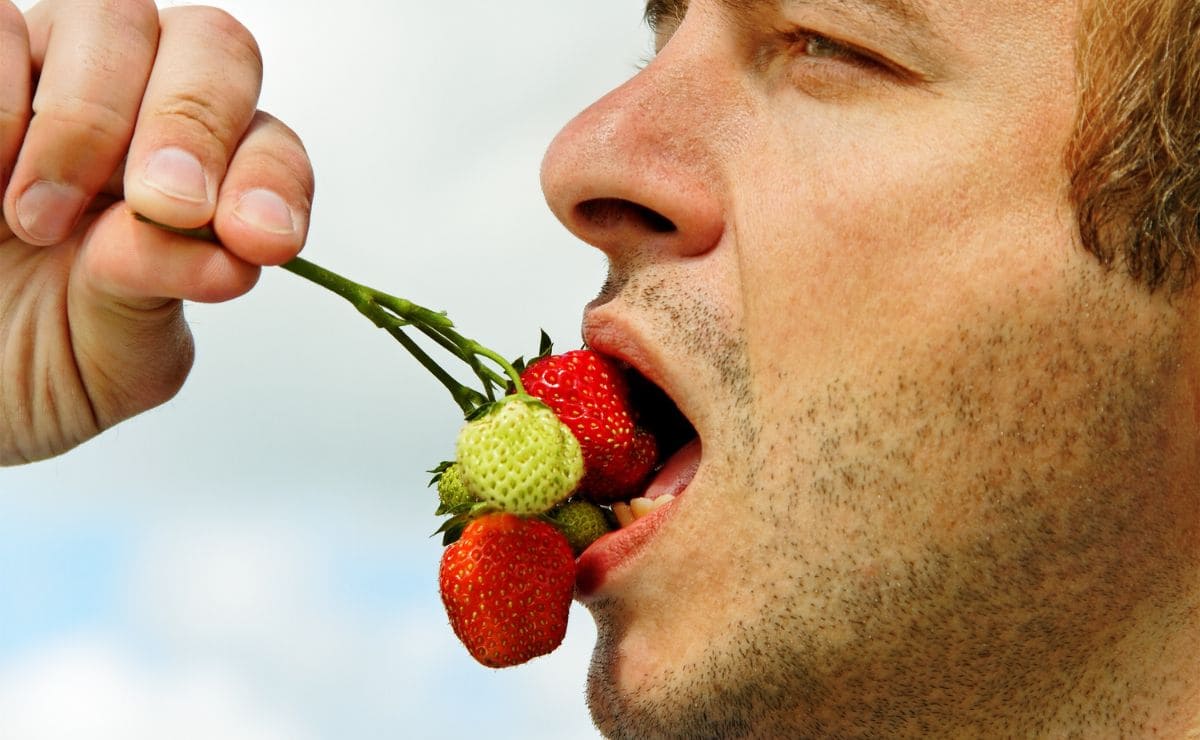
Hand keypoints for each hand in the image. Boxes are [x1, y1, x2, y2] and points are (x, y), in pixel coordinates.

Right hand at [0, 0, 313, 464]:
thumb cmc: (37, 356)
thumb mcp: (111, 356)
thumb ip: (157, 294)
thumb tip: (225, 258)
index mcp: (210, 185)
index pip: (270, 147)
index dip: (271, 180)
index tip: (253, 237)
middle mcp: (148, 112)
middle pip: (212, 47)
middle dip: (193, 123)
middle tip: (158, 205)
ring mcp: (58, 73)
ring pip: (112, 16)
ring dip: (86, 120)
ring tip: (33, 221)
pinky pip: (0, 27)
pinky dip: (1, 104)